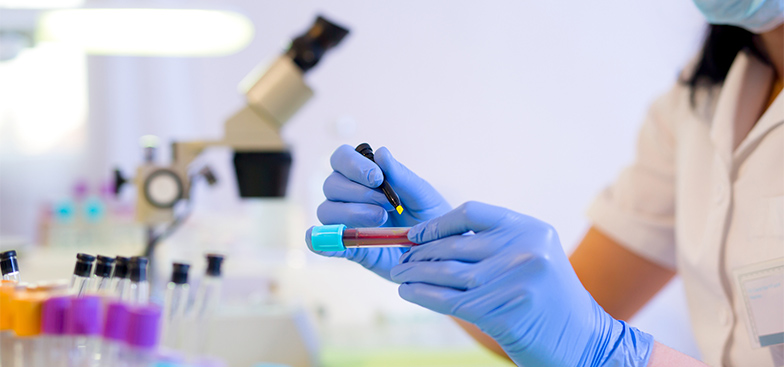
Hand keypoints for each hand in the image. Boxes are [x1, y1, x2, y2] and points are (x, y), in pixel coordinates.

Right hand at [308, 144, 450, 280]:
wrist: (438, 250)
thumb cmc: (430, 216)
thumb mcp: (422, 195)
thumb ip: (401, 176)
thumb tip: (381, 152)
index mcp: (366, 176)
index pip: (342, 158)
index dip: (353, 165)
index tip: (377, 178)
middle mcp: (350, 195)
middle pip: (331, 184)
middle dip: (358, 192)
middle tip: (387, 205)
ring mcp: (346, 221)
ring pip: (327, 210)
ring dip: (351, 213)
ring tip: (381, 220)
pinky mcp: (348, 247)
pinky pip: (325, 241)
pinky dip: (323, 241)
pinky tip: (330, 244)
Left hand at [391, 202, 652, 366]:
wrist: (585, 342)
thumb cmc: (550, 303)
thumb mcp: (532, 260)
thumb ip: (494, 247)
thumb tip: (434, 242)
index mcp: (530, 228)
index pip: (472, 212)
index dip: (438, 223)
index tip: (416, 235)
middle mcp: (525, 248)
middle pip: (455, 245)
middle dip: (421, 254)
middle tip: (400, 260)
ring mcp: (515, 279)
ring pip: (448, 273)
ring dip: (416, 274)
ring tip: (399, 276)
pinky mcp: (504, 310)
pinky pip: (450, 300)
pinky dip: (423, 295)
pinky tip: (407, 293)